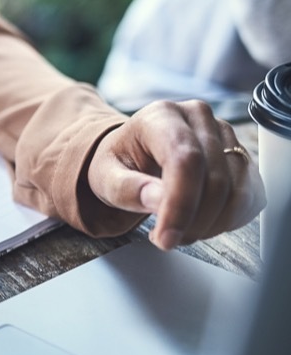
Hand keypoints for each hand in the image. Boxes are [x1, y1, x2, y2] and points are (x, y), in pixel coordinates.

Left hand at [87, 100, 264, 249]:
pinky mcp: (239, 154)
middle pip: (215, 178)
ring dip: (212, 223)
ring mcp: (224, 134)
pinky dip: (228, 218)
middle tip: (168, 239)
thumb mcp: (105, 176)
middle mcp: (198, 118)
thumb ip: (127, 188)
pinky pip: (249, 194)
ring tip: (181, 230)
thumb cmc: (118, 163)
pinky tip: (202, 223)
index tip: (166, 237)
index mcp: (161, 116)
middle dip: (193, 221)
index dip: (180, 205)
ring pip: (237, 189)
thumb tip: (157, 199)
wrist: (132, 154)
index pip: (185, 160)